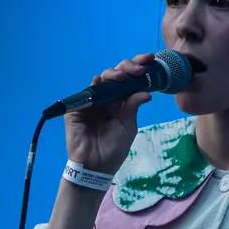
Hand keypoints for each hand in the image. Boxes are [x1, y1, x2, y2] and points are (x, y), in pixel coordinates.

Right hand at [65, 53, 154, 175]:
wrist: (96, 167)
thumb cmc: (114, 148)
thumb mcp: (128, 126)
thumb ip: (133, 107)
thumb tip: (145, 91)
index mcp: (120, 101)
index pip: (129, 80)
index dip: (138, 68)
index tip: (150, 60)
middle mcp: (107, 98)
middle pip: (116, 75)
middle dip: (127, 67)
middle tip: (138, 69)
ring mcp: (92, 101)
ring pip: (101, 80)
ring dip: (112, 74)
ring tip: (123, 76)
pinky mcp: (77, 108)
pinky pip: (85, 94)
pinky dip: (93, 86)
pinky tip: (100, 82)